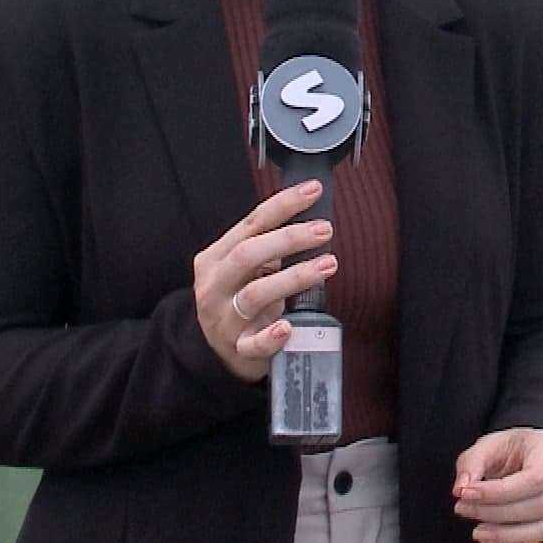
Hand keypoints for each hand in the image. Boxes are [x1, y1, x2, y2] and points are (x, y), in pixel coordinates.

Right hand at [192, 181, 336, 381]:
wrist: (218, 352)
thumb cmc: (239, 299)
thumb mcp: (244, 269)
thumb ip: (268, 246)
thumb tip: (313, 219)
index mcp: (216, 258)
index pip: (251, 224)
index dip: (283, 204)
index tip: (313, 190)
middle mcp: (215, 286)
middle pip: (248, 254)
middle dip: (289, 238)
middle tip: (325, 229)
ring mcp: (224, 319)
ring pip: (255, 295)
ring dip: (294, 277)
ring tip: (328, 264)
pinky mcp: (237, 349)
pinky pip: (253, 344)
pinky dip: (270, 336)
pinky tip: (287, 327)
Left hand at [453, 428, 542, 542]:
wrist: (530, 456)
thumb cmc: (514, 451)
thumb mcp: (489, 445)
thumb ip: (472, 463)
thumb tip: (462, 488)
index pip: (533, 478)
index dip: (498, 492)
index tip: (467, 495)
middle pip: (541, 505)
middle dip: (498, 515)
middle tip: (467, 512)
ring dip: (514, 537)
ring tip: (482, 534)